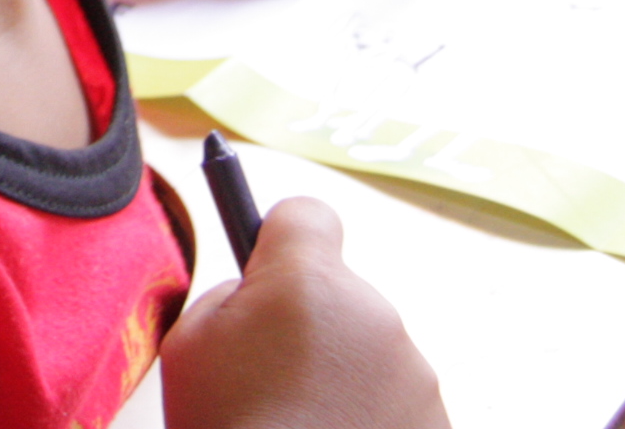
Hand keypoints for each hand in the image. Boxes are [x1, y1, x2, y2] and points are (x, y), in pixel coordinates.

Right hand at [161, 198, 447, 428]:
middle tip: (270, 381)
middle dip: (309, 326)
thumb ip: (228, 300)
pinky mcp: (437, 423)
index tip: (268, 267)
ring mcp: (415, 375)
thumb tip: (258, 294)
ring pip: (370, 352)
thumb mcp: (187, 348)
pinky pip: (395, 402)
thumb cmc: (227, 428)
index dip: (281, 240)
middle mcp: (375, 317)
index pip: (308, 216)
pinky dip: (369, 419)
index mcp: (309, 285)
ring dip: (342, 378)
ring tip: (303, 426)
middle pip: (339, 294)